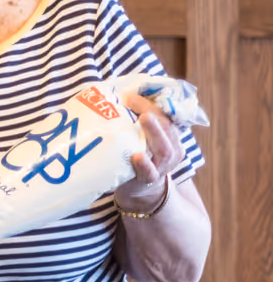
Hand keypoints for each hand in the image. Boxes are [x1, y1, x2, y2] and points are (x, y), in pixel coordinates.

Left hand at [114, 92, 184, 212]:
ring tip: (142, 119)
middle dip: (152, 113)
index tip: (130, 94)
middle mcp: (170, 149)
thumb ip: (133, 119)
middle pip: (168, 128)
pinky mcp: (148, 180)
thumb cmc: (136, 155)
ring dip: (154, 132)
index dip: (151, 102)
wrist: (139, 189)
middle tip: (133, 101)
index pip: (166, 114)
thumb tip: (110, 92)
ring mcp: (162, 165)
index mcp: (169, 135)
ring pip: (165, 149)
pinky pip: (150, 173)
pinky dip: (144, 165)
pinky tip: (137, 156)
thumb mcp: (140, 137)